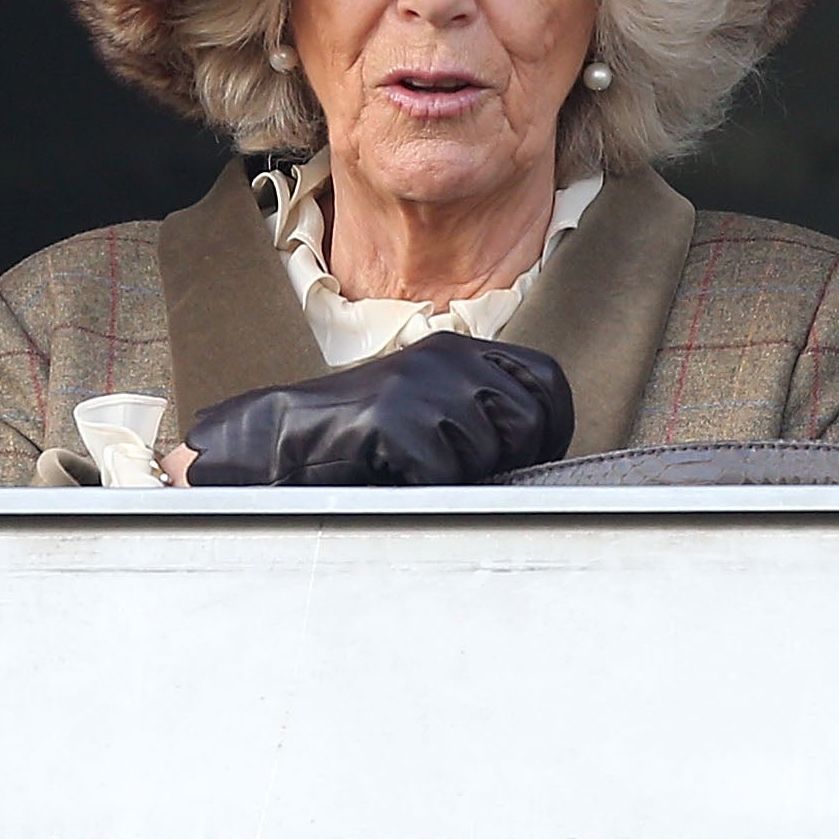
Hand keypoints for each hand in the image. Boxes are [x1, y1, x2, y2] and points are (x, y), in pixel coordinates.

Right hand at [182, 332, 573, 485]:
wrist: (285, 437)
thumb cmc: (361, 432)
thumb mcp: (428, 396)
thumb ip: (478, 404)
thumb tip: (539, 444)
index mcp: (457, 349)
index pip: (547, 380)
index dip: (552, 426)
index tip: (532, 455)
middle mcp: (445, 359)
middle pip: (529, 421)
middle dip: (509, 458)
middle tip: (466, 471)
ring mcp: (420, 388)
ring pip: (489, 453)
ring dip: (461, 476)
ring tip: (417, 468)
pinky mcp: (397, 422)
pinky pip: (446, 476)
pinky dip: (425, 490)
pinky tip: (395, 477)